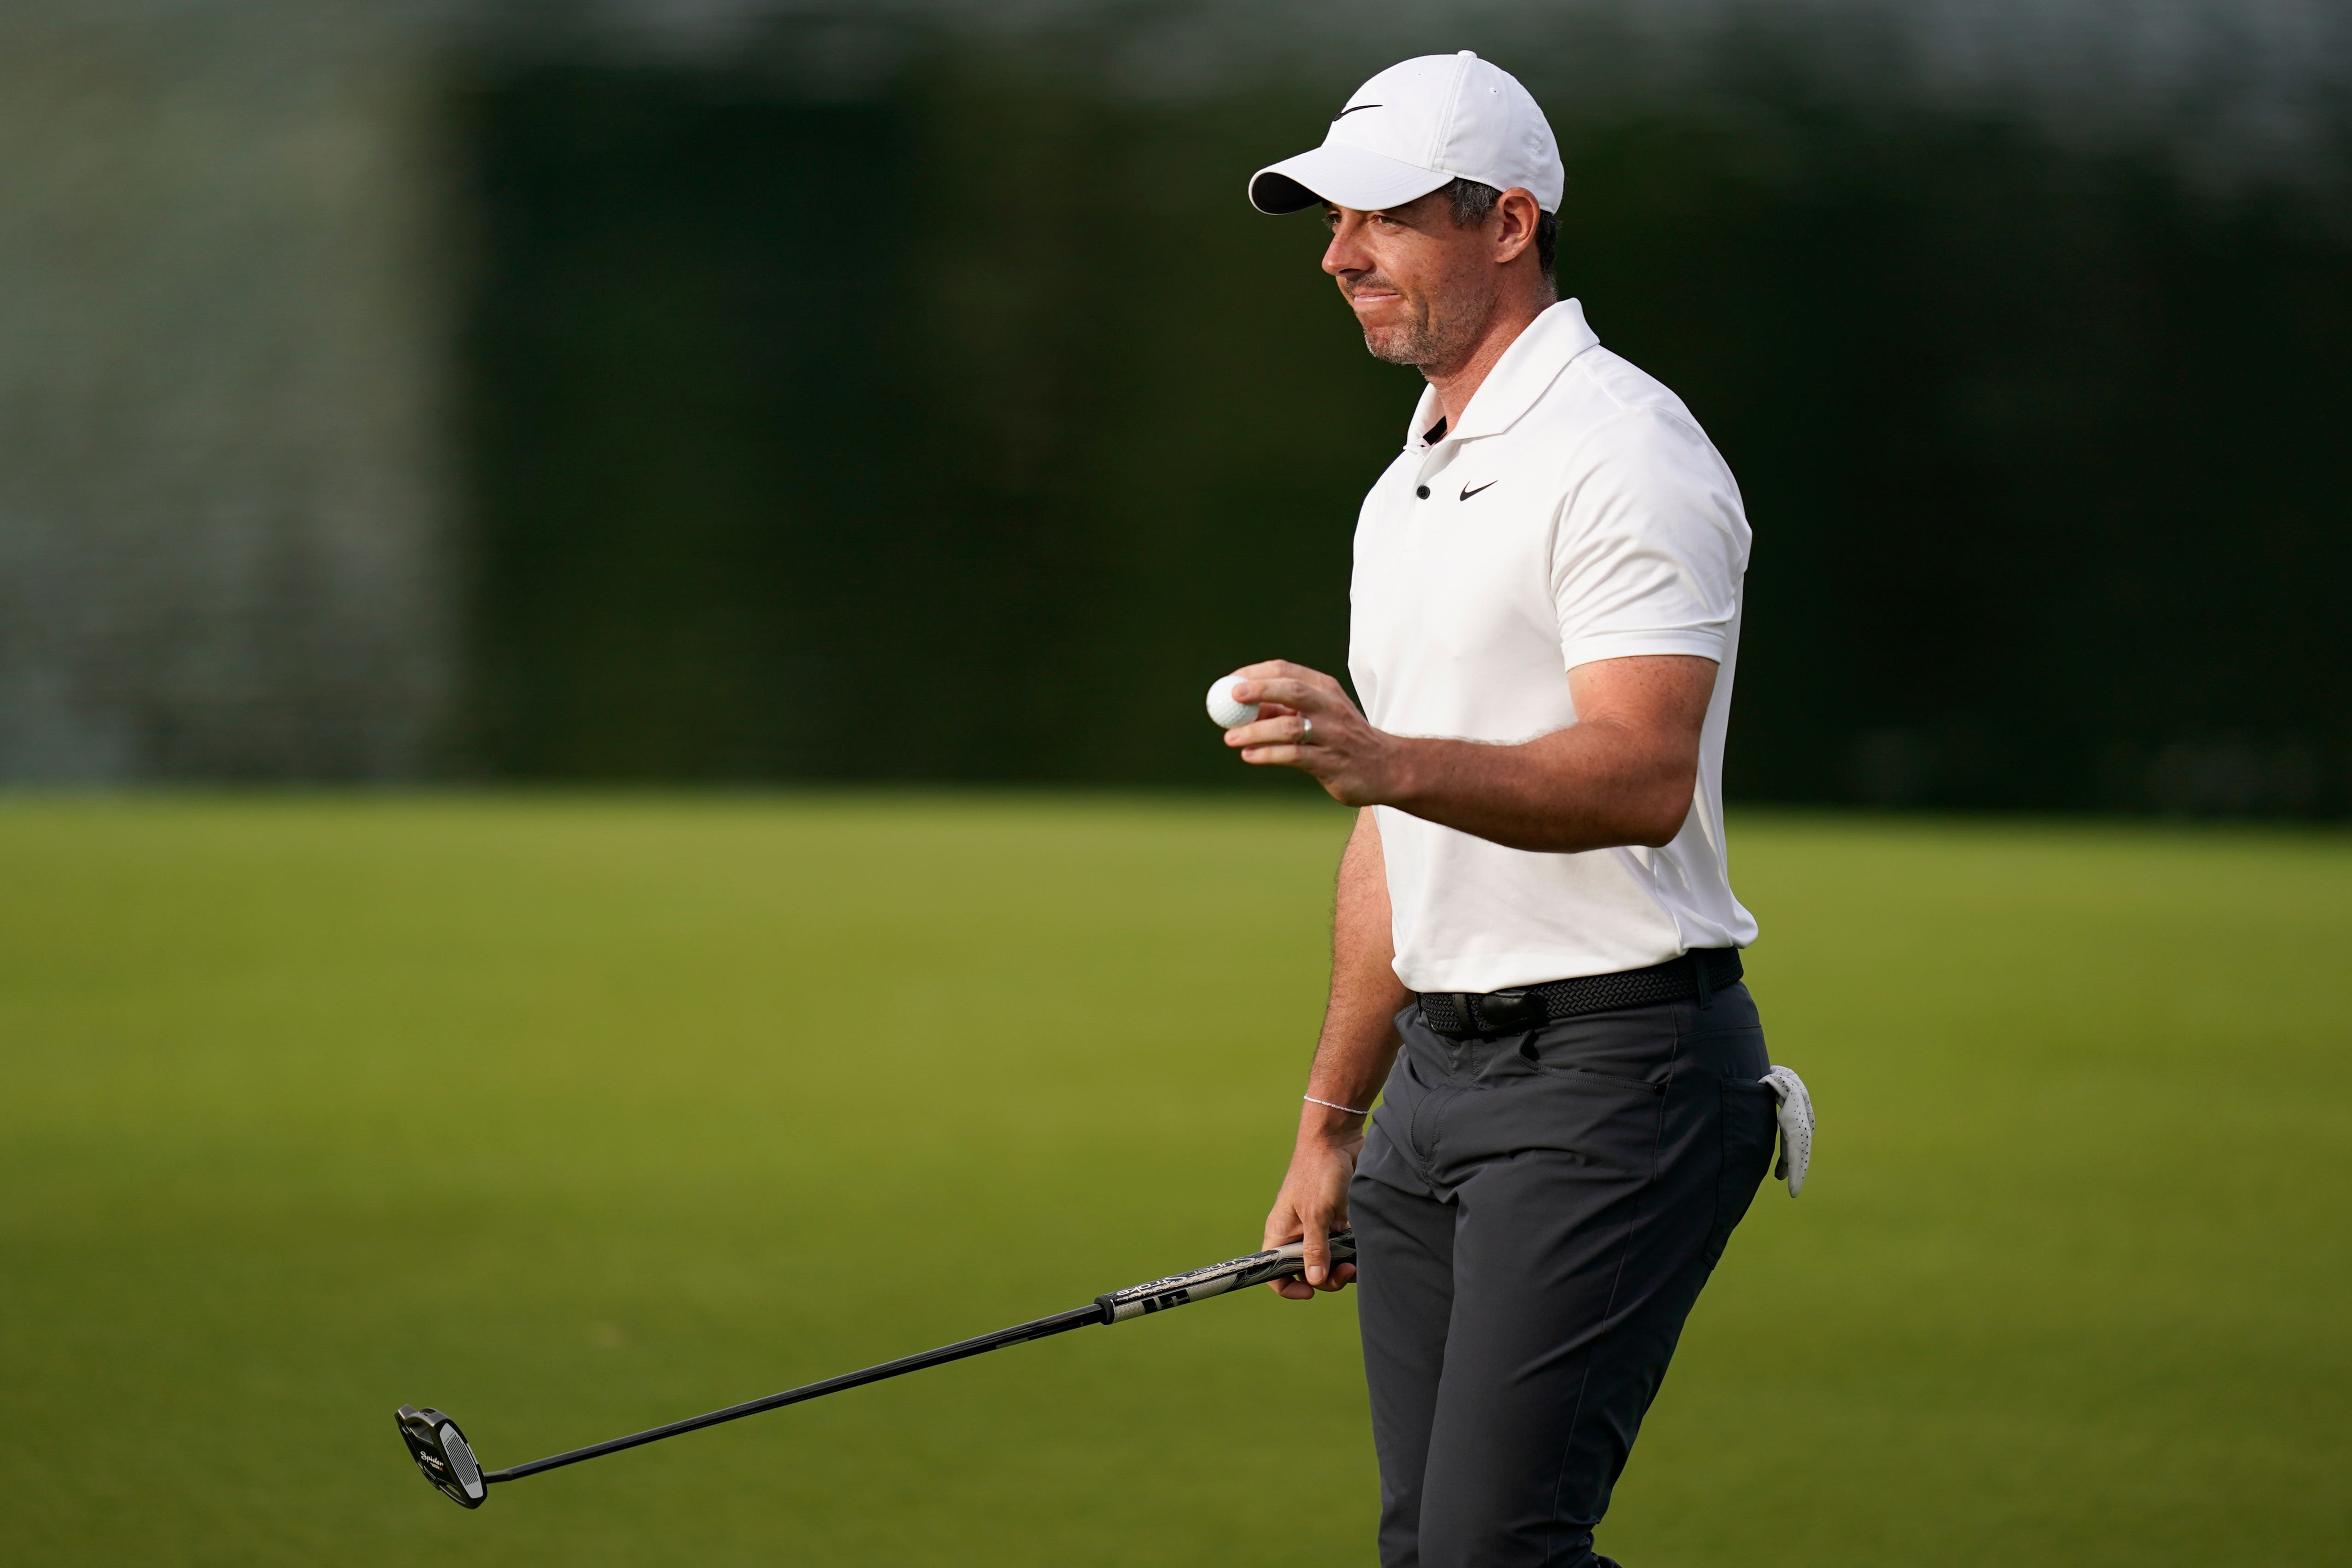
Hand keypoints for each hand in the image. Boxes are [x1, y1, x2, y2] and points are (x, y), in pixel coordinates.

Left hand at [1223, 661, 1404, 807]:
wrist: (1387, 768)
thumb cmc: (1343, 738)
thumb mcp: (1320, 714)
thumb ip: (1284, 709)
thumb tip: (1240, 708)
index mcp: (1325, 689)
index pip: (1287, 671)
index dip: (1255, 674)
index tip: (1229, 684)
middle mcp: (1330, 708)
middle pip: (1292, 690)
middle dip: (1259, 690)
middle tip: (1230, 697)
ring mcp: (1333, 735)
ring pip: (1290, 727)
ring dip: (1256, 731)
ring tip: (1230, 738)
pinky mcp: (1331, 763)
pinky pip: (1295, 756)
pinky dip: (1268, 755)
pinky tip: (1250, 756)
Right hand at [1262, 1124, 1362, 1299]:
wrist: (1338, 1139)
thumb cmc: (1318, 1171)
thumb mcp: (1316, 1212)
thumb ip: (1315, 1247)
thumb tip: (1315, 1280)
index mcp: (1281, 1233)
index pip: (1275, 1271)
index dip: (1289, 1287)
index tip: (1313, 1291)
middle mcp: (1298, 1233)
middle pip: (1307, 1272)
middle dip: (1327, 1278)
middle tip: (1346, 1269)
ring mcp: (1318, 1228)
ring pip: (1329, 1261)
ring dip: (1343, 1267)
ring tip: (1358, 1262)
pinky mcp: (1337, 1220)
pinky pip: (1344, 1247)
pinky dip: (1353, 1252)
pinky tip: (1364, 1249)